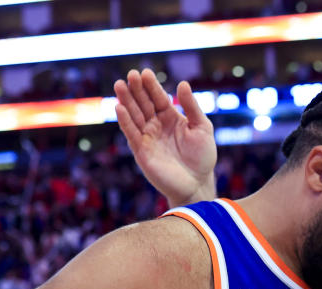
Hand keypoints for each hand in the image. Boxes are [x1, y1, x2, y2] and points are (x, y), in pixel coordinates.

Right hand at [114, 69, 216, 205]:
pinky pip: (132, 134)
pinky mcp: (142, 151)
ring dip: (126, 101)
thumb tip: (183, 84)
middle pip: (143, 104)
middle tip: (131, 75)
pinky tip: (119, 108)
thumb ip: (192, 107)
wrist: (198, 183)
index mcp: (170, 117)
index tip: (145, 73)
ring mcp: (147, 137)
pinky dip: (125, 121)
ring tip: (119, 85)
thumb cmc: (202, 156)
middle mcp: (156, 125)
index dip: (151, 86)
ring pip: (134, 116)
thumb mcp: (202, 127)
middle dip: (136, 90)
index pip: (158, 98)